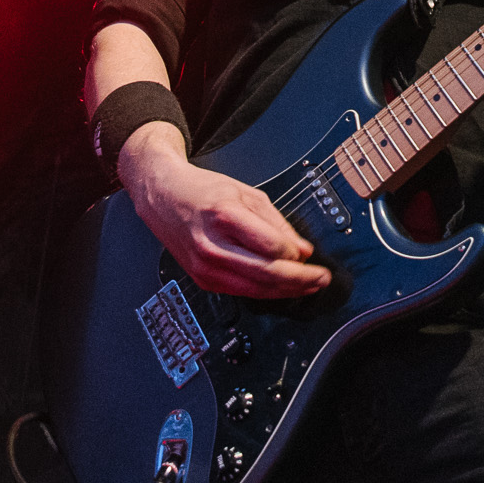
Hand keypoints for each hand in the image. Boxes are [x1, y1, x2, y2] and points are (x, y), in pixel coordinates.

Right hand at [118, 122, 331, 298]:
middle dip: (300, 280)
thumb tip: (301, 249)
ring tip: (308, 286)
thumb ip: (275, 223)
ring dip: (287, 290)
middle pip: (266, 273)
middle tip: (321, 279)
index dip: (296, 254)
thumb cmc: (201, 191)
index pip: (271, 247)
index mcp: (224, 216)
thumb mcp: (244, 193)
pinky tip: (281, 286)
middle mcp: (212, 245)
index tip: (309, 253)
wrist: (162, 196)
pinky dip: (265, 291)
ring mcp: (205, 267)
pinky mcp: (203, 279)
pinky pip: (241, 291)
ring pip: (256, 289)